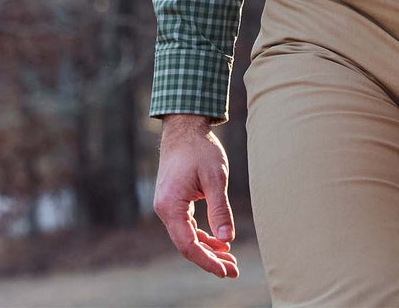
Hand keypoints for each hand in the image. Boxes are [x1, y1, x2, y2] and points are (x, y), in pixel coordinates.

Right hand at [153, 114, 238, 278]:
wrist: (185, 127)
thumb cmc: (200, 149)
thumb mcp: (215, 178)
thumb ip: (220, 210)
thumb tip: (227, 240)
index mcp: (171, 206)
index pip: (188, 245)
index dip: (207, 261)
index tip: (226, 271)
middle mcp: (164, 210)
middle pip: (187, 245)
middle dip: (211, 258)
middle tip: (234, 269)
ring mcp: (167, 206)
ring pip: (187, 236)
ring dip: (208, 248)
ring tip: (230, 258)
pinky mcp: (173, 201)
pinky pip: (187, 226)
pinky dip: (203, 235)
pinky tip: (219, 241)